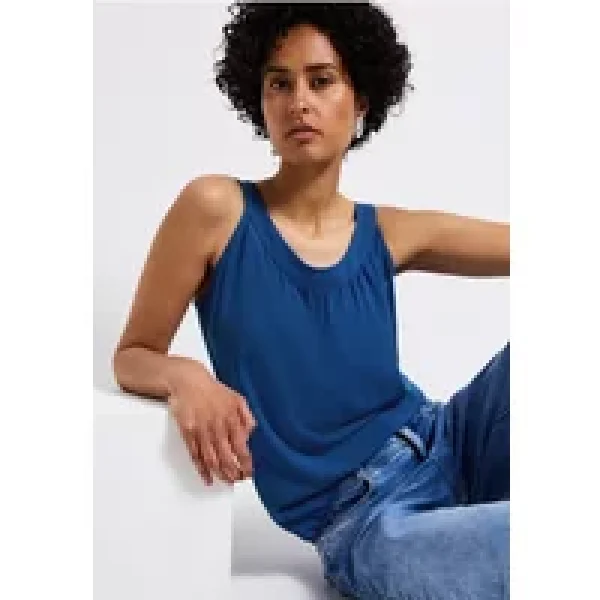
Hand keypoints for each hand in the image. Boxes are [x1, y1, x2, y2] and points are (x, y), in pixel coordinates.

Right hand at [167, 365, 256, 485]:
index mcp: (232, 418)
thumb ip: (247, 417)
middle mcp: (217, 426)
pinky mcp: (187, 432)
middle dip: (234, 472)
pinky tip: (207, 478)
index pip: (241, 447)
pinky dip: (201, 469)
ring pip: (211, 459)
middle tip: (238, 480)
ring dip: (220, 474)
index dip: (246, 463)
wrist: (188, 381)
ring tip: (227, 482)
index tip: (249, 472)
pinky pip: (195, 455)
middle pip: (226, 457)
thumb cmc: (213, 391)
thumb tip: (251, 434)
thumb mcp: (237, 399)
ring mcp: (201, 430)